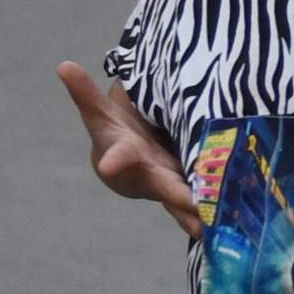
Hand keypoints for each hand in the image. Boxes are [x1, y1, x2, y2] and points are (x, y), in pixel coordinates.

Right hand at [55, 62, 206, 234]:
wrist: (127, 170)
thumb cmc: (114, 136)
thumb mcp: (99, 115)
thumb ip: (84, 93)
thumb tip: (63, 65)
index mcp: (124, 153)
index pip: (117, 154)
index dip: (113, 159)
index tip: (108, 166)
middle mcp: (147, 175)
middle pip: (161, 185)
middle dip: (175, 194)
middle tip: (191, 204)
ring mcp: (168, 188)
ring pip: (184, 201)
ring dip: (198, 212)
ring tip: (212, 227)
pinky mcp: (186, 195)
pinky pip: (198, 208)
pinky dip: (212, 217)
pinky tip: (230, 227)